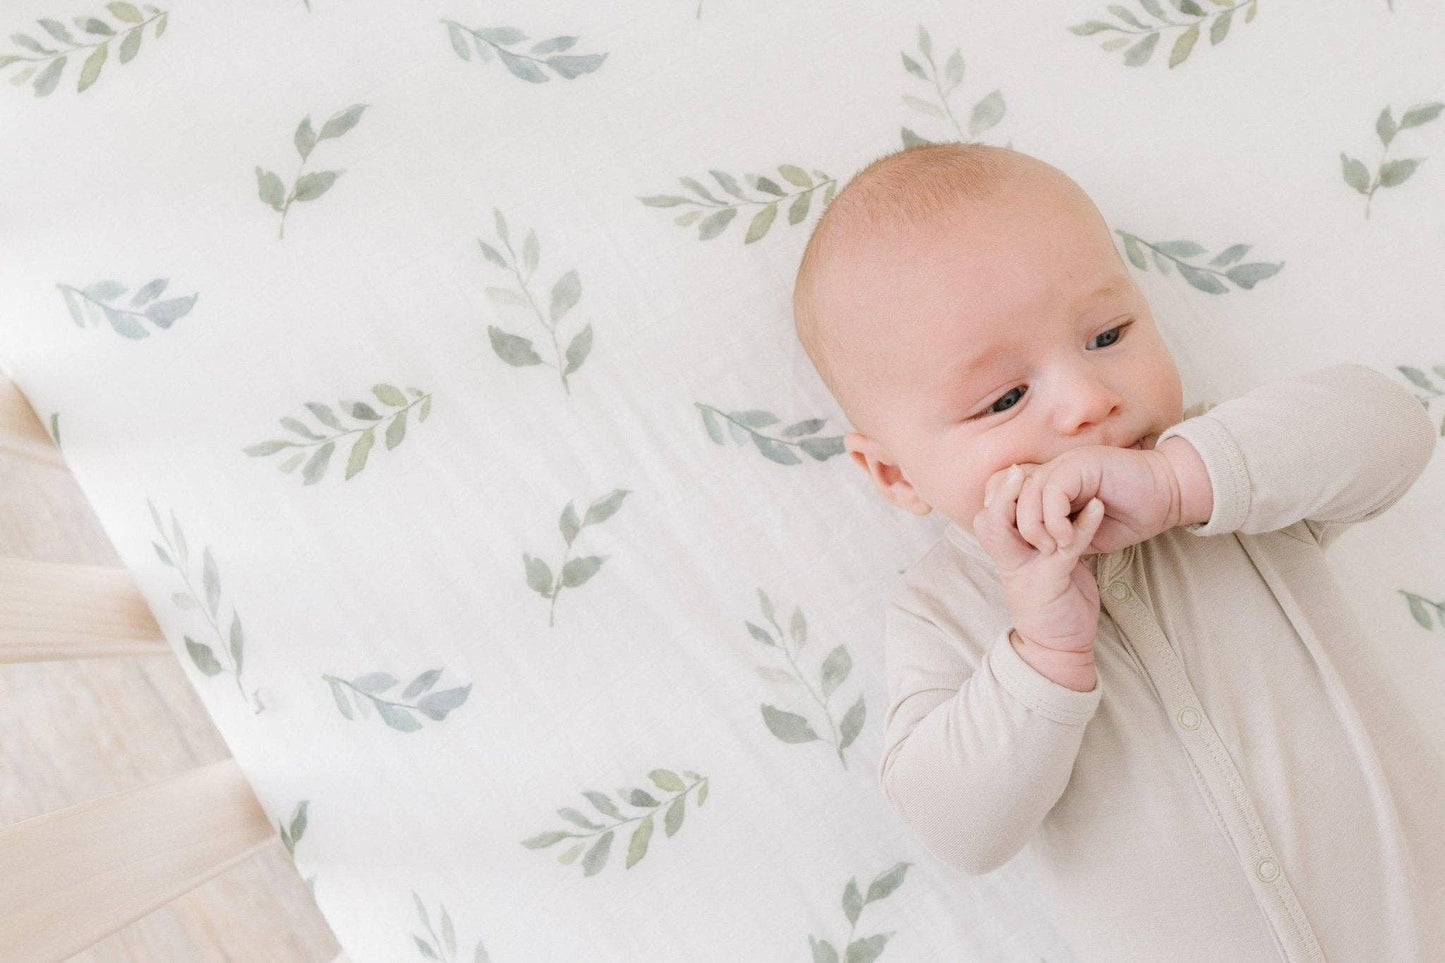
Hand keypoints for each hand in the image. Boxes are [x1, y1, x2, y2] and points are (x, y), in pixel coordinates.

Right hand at [972, 464, 1107, 654]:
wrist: (1059, 647)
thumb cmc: (1055, 602)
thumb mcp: (1044, 565)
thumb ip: (1042, 539)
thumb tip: (1053, 508)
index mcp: (1007, 554)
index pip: (988, 515)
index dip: (997, 492)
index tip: (1016, 471)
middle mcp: (1010, 560)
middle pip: (989, 519)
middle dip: (1000, 491)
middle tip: (1020, 469)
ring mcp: (1027, 571)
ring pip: (1009, 530)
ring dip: (1027, 502)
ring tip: (1046, 478)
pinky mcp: (1051, 582)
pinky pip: (1063, 548)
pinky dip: (1083, 525)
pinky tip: (1098, 508)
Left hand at [983, 447, 1181, 556]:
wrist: (1165, 499)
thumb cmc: (1127, 517)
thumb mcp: (1080, 536)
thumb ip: (1055, 536)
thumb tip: (1028, 550)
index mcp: (1045, 485)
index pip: (1002, 495)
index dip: (1001, 520)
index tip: (1019, 551)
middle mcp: (1049, 471)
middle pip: (1005, 492)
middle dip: (1015, 528)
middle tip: (1040, 552)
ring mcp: (1062, 465)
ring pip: (1026, 493)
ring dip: (1036, 527)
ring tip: (1055, 549)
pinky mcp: (1079, 464)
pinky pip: (1053, 490)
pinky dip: (1055, 519)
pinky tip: (1068, 538)